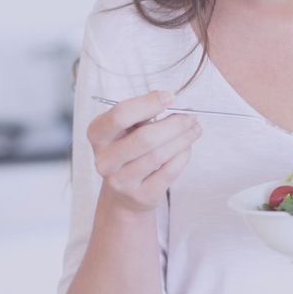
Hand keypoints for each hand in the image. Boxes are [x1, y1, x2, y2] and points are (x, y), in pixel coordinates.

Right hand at [88, 90, 202, 215]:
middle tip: (191, 116)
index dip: (148, 103)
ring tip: (195, 129)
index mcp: (97, 134)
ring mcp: (121, 181)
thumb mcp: (127, 129)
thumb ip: (143, 114)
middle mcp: (104, 160)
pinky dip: (183, 156)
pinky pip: (169, 171)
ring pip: (159, 155)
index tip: (170, 97)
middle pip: (145, 138)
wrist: (124, 193)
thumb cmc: (129, 151)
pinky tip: (187, 147)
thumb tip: (171, 103)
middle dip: (174, 124)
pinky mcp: (140, 196)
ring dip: (183, 138)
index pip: (120, 115)